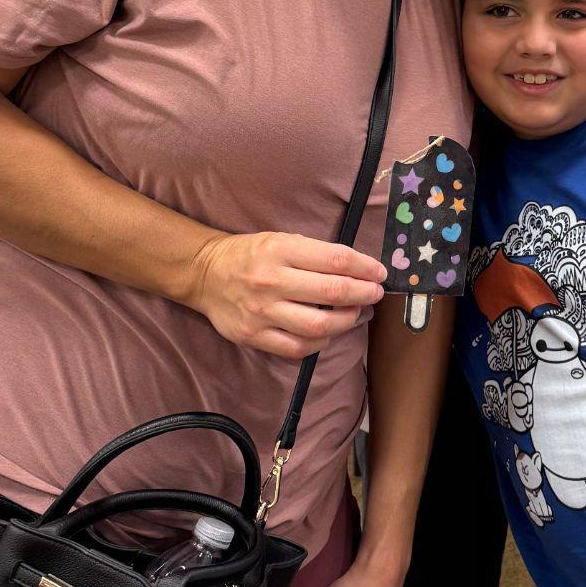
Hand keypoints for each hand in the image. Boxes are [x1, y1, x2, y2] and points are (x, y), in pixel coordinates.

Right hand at [186, 232, 384, 358]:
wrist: (206, 274)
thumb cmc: (250, 254)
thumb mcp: (280, 239)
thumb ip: (314, 254)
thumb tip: (356, 269)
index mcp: (280, 250)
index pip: (335, 259)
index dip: (364, 267)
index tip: (378, 273)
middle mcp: (271, 281)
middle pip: (332, 292)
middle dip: (363, 293)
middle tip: (375, 293)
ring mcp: (262, 312)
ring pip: (318, 325)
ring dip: (346, 320)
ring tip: (354, 313)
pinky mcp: (253, 336)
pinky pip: (297, 347)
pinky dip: (320, 341)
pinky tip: (328, 332)